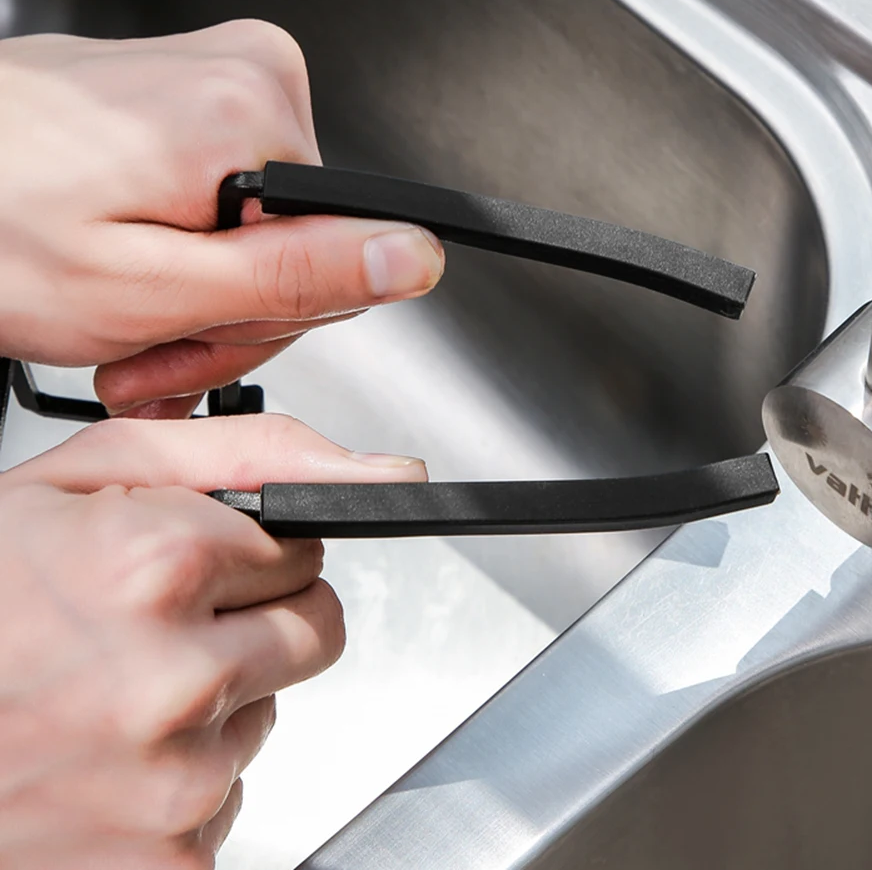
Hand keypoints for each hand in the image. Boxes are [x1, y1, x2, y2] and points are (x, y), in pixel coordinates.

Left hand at [0, 21, 444, 416]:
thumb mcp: (151, 287)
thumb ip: (295, 275)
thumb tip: (411, 257)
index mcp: (250, 119)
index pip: (345, 255)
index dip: (270, 321)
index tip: (192, 338)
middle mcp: (247, 78)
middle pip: (300, 247)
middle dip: (224, 316)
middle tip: (143, 342)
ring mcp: (215, 78)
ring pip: (262, 235)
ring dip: (196, 296)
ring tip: (120, 320)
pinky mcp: (189, 93)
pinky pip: (226, 200)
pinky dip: (180, 254)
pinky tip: (126, 276)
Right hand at [0, 413, 425, 869]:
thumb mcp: (82, 479)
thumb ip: (242, 452)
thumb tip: (379, 470)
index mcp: (155, 566)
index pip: (308, 548)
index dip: (251, 551)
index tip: (196, 562)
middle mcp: (174, 680)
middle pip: (318, 629)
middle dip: (262, 617)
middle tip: (168, 623)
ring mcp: (174, 784)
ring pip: (273, 710)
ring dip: (218, 695)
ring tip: (118, 689)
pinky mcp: (171, 862)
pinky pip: (233, 790)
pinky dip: (186, 770)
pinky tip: (110, 752)